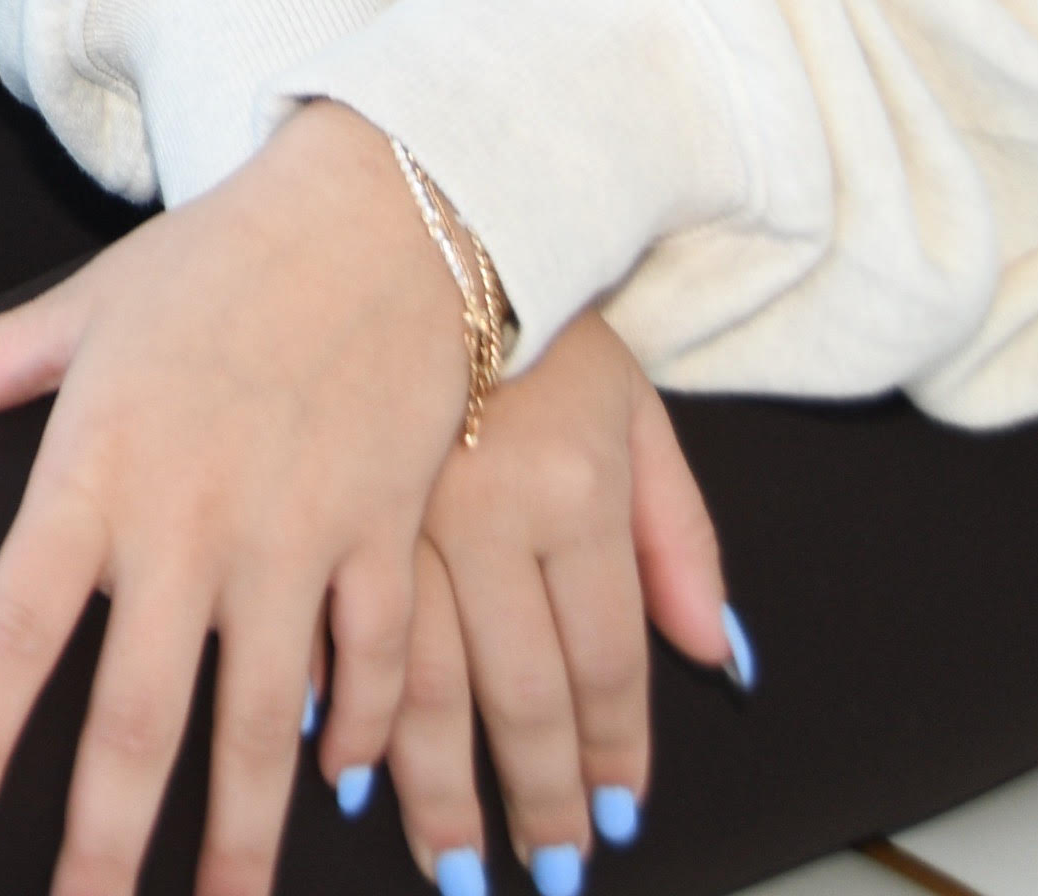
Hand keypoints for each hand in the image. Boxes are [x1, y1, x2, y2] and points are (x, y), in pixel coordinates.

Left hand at [0, 102, 473, 895]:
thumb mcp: (81, 304)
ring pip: (259, 729)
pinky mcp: (384, 542)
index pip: (13, 628)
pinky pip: (368, 671)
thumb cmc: (220, 257)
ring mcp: (296, 540)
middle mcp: (191, 522)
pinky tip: (343, 799)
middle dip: (102, 843)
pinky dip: (356, 740)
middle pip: (136, 716)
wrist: (388, 207)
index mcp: (96, 468)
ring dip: (236, 839)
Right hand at [370, 312, 733, 892]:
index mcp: (574, 491)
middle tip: (542, 872)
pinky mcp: (316, 493)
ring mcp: (390, 508)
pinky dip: (337, 701)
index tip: (613, 819)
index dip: (611, 753)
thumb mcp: (639, 411)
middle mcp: (486, 513)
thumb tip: (721, 657)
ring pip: (419, 680)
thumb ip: (683, 540)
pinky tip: (341, 760)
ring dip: (437, 785)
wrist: (414, 209)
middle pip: (517, 692)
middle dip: (533, 797)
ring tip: (451, 858)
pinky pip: (327, 621)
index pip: (604, 660)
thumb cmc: (539, 319)